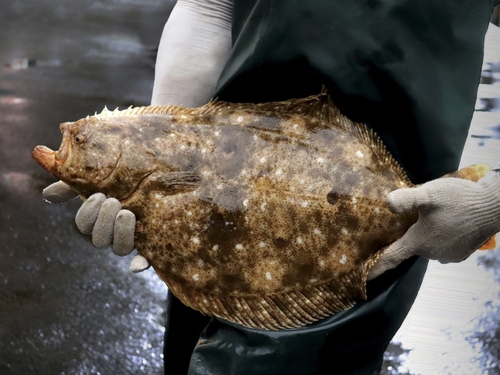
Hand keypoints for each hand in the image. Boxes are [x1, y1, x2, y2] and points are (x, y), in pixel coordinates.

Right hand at [43, 181, 149, 271]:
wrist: (156, 181)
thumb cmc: (124, 182)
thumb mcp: (100, 179)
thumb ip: (75, 185)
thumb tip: (48, 193)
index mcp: (99, 218)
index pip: (84, 224)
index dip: (89, 212)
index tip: (100, 195)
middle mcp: (113, 233)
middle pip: (99, 239)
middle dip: (105, 220)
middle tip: (115, 202)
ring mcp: (131, 241)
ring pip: (119, 249)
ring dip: (121, 234)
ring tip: (128, 213)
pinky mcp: (151, 246)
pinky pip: (144, 262)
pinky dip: (139, 264)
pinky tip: (137, 265)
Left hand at [369, 170, 499, 278]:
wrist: (494, 207)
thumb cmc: (460, 200)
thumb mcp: (430, 194)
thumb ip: (408, 199)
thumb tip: (388, 203)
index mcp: (419, 242)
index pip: (391, 258)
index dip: (376, 267)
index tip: (363, 277)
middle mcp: (432, 253)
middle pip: (409, 247)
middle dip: (406, 236)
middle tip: (409, 219)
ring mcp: (447, 255)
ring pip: (427, 244)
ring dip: (425, 233)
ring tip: (431, 217)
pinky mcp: (460, 253)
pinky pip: (441, 244)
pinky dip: (439, 235)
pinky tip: (444, 221)